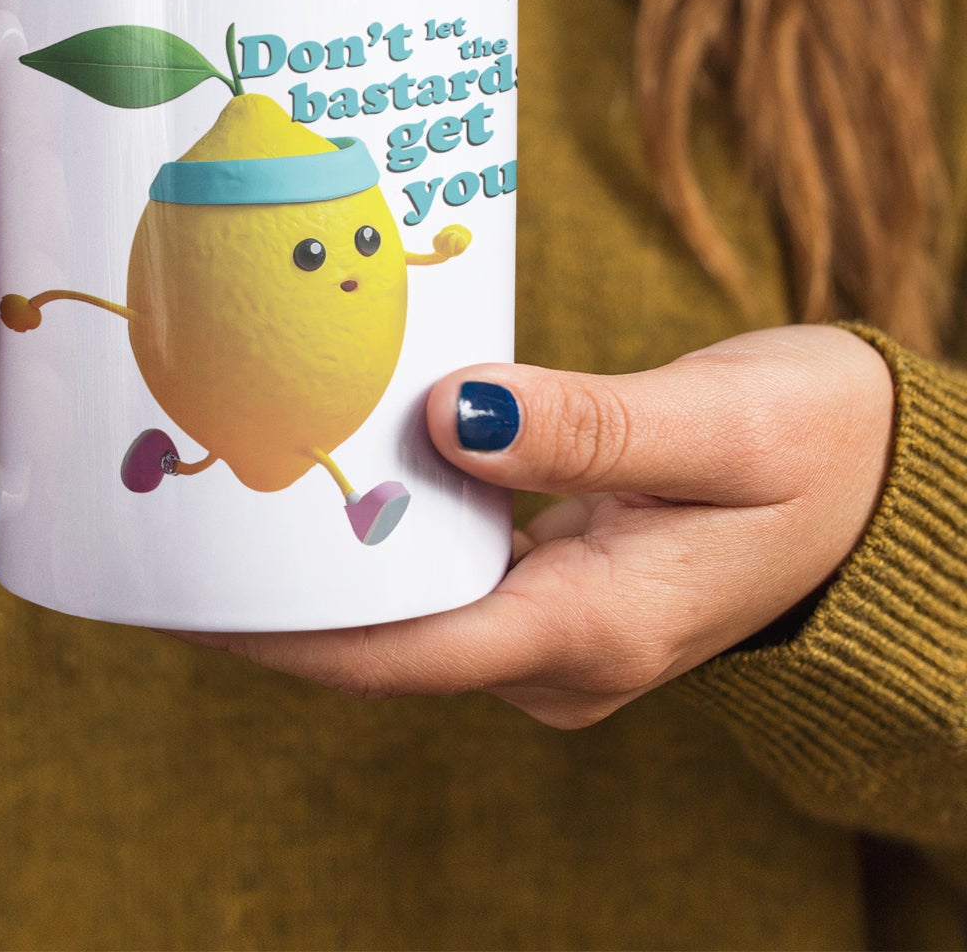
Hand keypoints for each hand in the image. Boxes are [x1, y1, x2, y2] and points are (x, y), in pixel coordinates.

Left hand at [185, 325, 893, 726]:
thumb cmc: (819, 451)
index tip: (196, 588)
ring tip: (243, 483)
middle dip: (288, 592)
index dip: (288, 632)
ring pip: (412, 611)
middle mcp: (562, 653)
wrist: (877, 486)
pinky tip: (347, 476)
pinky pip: (447, 578)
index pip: (403, 654)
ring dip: (334, 561)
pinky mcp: (555, 593)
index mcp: (596, 629)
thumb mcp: (721, 427)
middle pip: (389, 640)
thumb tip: (449, 415)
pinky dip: (391, 537)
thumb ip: (589, 428)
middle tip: (192, 509)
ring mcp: (556, 630)